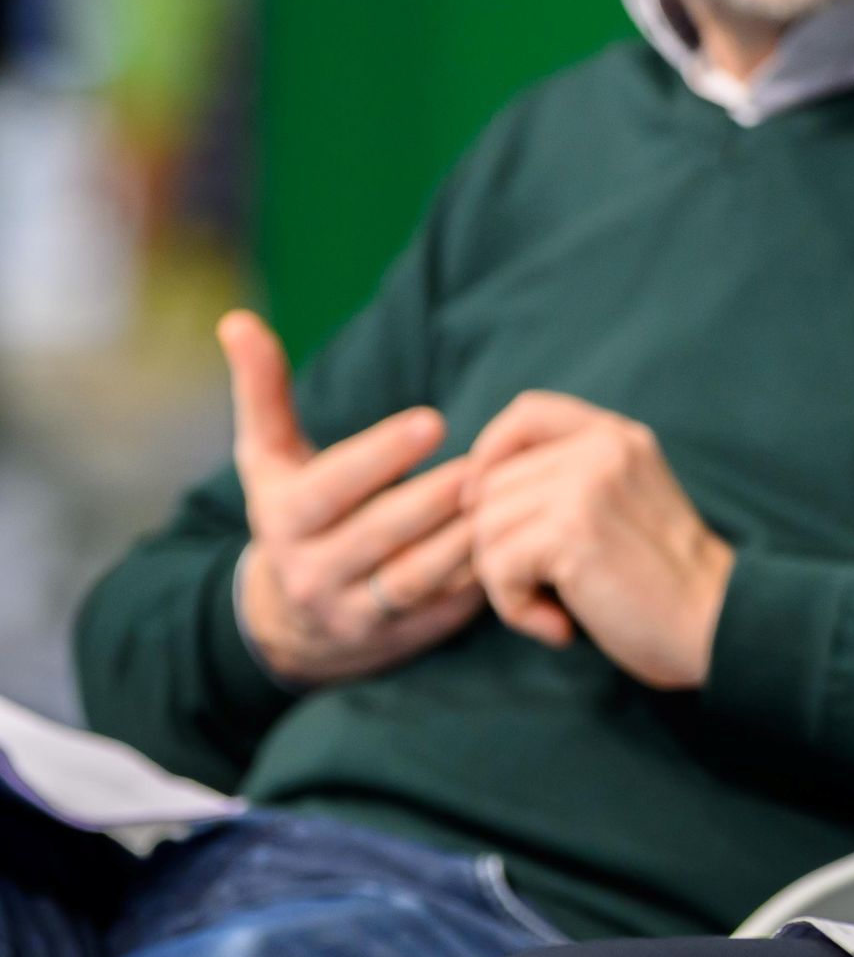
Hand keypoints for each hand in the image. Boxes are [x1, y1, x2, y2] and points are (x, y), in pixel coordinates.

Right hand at [220, 311, 484, 686]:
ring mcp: (354, 611)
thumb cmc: (295, 511)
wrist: (288, 619)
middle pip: (378, 535)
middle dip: (430, 500)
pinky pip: (442, 610)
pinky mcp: (398, 636)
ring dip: (462, 541)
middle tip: (481, 465)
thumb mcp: (269, 458)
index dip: (379, 455)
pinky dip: (477, 579)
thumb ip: (263, 392)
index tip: (432, 421)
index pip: (330, 487)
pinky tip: (514, 544)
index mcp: (286, 520)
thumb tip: (236, 321)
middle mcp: (313, 571)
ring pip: (414, 579)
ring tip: (506, 500)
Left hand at [461, 392, 737, 689]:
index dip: (492, 453)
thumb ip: (570, 478)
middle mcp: (604, 448)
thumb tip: (474, 489)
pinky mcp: (572, 529)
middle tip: (547, 588)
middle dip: (499, 546)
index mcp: (618, 437)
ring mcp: (588, 483)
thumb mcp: (624, 503)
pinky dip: (515, 607)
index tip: (491, 506)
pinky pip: (497, 566)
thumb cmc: (663, 580)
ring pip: (486, 527)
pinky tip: (559, 623)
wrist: (715, 623)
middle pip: (493, 483)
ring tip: (556, 607)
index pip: (528, 412)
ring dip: (506, 582)